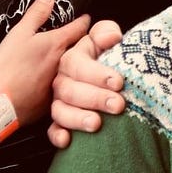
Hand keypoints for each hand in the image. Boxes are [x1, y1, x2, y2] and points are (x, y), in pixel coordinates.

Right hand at [0, 0, 86, 128]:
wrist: (2, 102)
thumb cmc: (10, 65)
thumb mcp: (20, 33)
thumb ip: (36, 14)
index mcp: (58, 44)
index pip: (79, 27)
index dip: (84, 21)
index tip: (87, 18)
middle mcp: (65, 63)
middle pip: (80, 49)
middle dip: (84, 44)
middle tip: (86, 39)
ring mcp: (62, 82)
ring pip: (74, 70)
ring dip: (78, 66)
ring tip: (77, 63)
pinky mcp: (55, 99)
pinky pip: (65, 88)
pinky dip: (66, 84)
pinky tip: (60, 85)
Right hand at [47, 19, 124, 147]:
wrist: (106, 78)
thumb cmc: (105, 56)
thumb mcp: (105, 39)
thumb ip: (106, 32)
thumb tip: (112, 37)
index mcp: (71, 59)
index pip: (77, 65)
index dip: (97, 74)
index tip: (119, 82)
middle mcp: (62, 81)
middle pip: (71, 90)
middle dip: (95, 98)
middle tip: (118, 105)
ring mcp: (59, 102)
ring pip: (60, 111)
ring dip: (77, 118)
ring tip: (97, 124)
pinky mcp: (60, 121)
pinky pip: (53, 129)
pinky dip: (58, 135)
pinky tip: (67, 141)